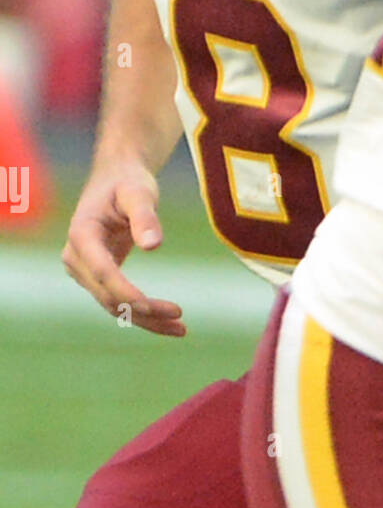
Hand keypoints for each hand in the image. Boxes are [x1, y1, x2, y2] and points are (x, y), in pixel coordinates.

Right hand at [61, 157, 185, 337]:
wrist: (117, 178)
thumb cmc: (128, 182)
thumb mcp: (139, 192)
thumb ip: (145, 216)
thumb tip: (154, 246)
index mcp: (81, 234)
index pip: (102, 272)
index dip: (124, 291)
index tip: (151, 306)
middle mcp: (76, 257)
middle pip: (107, 294)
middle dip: (141, 310)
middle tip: (179, 317)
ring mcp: (85, 269)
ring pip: (112, 305)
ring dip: (145, 319)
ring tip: (181, 329)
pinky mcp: (98, 276)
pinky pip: (118, 300)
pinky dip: (143, 313)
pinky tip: (170, 323)